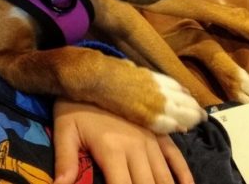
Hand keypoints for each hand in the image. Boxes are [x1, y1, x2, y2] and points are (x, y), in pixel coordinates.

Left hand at [52, 99, 193, 183]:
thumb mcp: (64, 132)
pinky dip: (183, 174)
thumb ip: (65, 162)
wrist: (93, 74)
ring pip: (164, 176)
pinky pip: (176, 156)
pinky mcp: (158, 133)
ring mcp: (151, 139)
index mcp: (113, 150)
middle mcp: (137, 147)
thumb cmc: (75, 106)